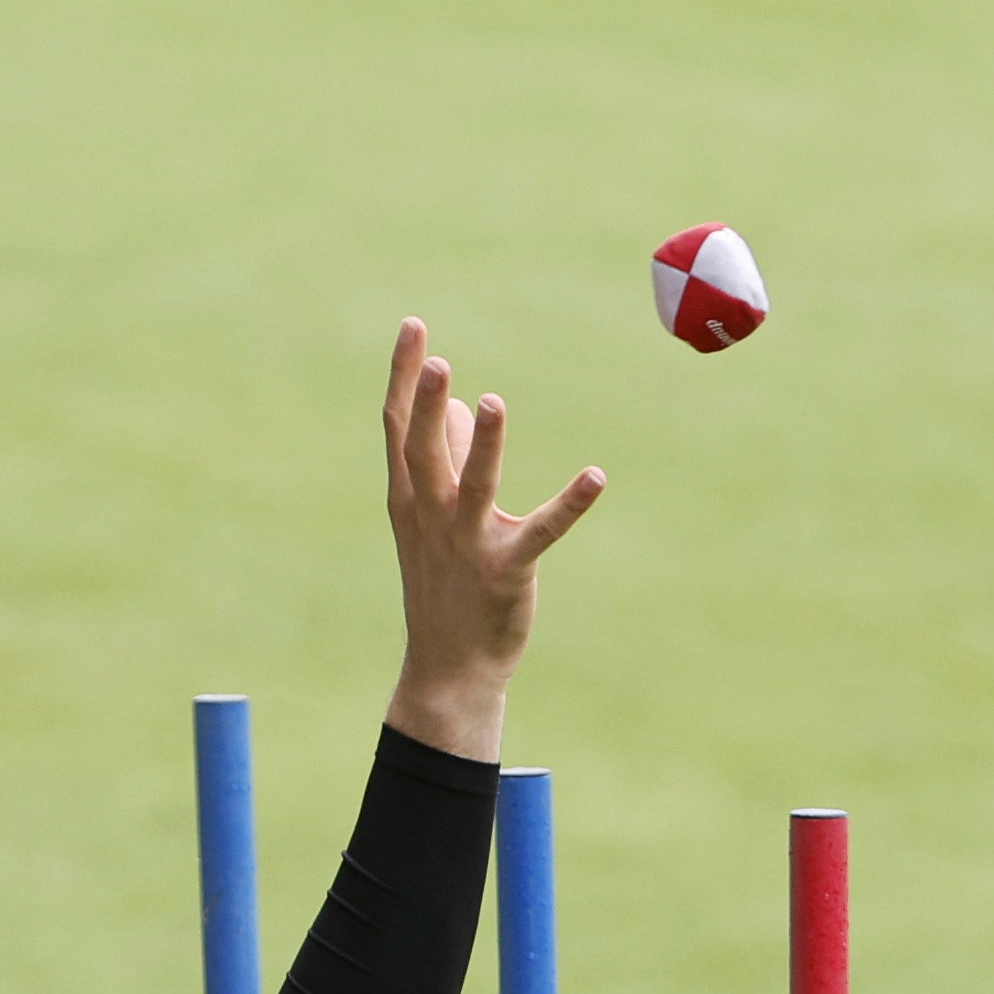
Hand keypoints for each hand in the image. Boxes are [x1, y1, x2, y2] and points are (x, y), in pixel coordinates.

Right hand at [380, 319, 604, 761]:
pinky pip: (540, 532)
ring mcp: (466, 543)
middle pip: (422, 450)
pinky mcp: (506, 569)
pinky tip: (596, 477)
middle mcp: (430, 515)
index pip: (398, 427)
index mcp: (409, 498)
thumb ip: (440, 458)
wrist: (449, 667)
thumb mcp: (429, 519)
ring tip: (490, 401)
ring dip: (482, 444)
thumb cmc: (442, 584)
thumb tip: (450, 403)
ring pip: (472, 486)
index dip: (404, 376)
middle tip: (437, 356)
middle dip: (425, 403)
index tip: (415, 326)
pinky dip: (569, 505)